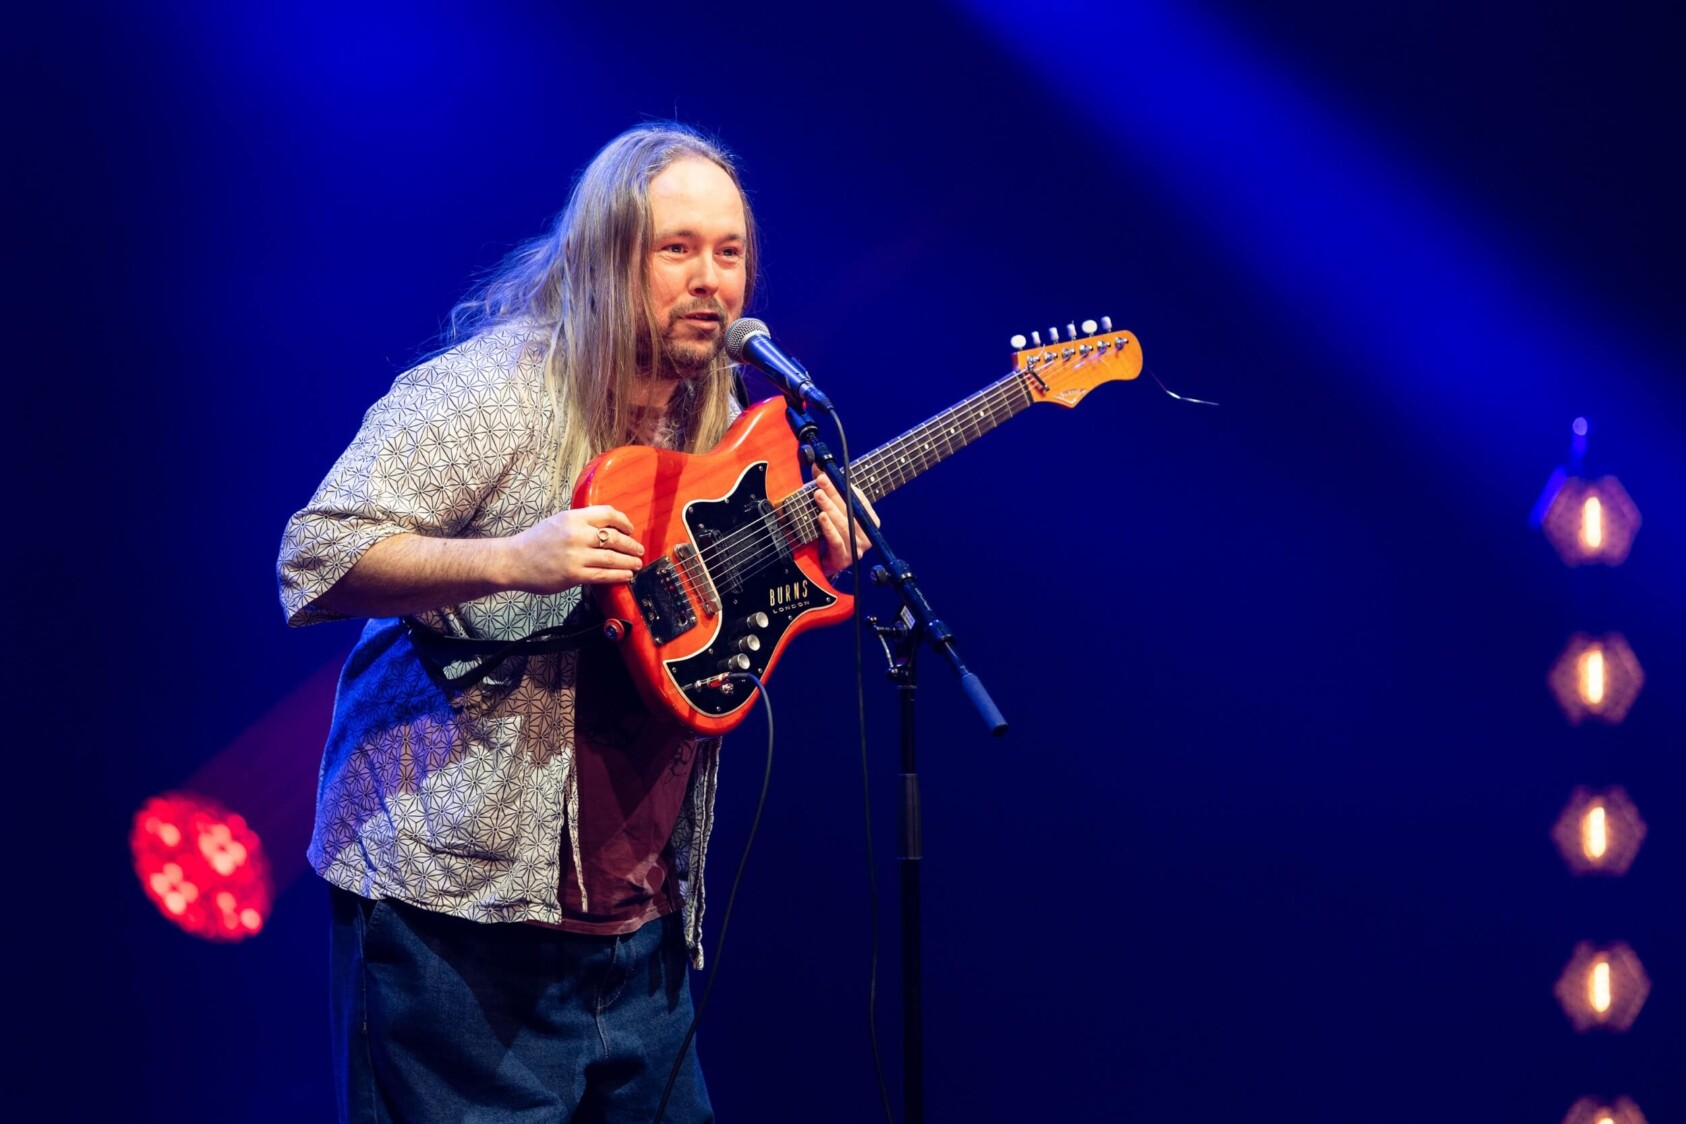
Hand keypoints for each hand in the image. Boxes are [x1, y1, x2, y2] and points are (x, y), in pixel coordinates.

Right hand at [503, 504, 644, 592]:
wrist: (513, 560)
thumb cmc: (535, 541)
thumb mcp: (558, 521)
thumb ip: (580, 522)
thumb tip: (606, 528)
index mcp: (573, 517)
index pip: (608, 514)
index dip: (624, 522)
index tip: (630, 529)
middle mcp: (577, 534)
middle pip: (615, 538)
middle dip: (631, 545)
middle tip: (639, 550)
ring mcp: (576, 555)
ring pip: (612, 558)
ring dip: (629, 561)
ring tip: (637, 564)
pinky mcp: (574, 575)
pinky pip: (603, 575)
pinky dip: (618, 575)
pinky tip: (626, 575)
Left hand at [812, 475, 876, 578]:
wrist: (822, 562)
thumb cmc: (830, 532)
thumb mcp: (830, 508)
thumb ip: (825, 488)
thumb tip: (816, 465)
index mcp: (869, 521)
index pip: (859, 499)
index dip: (845, 486)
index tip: (829, 474)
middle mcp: (867, 535)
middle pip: (851, 510)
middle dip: (834, 493)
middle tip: (821, 481)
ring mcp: (857, 548)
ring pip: (844, 525)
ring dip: (830, 508)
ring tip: (818, 496)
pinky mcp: (844, 559)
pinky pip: (837, 541)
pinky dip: (829, 528)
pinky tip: (821, 517)